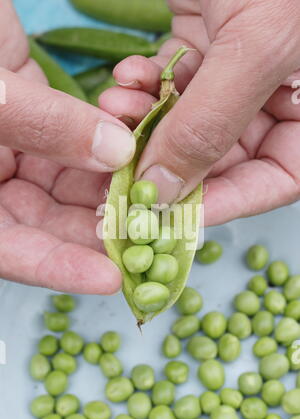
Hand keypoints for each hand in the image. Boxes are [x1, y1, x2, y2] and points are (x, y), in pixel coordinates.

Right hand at [0, 0, 136, 293]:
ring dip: (110, 193)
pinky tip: (138, 156)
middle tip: (146, 237)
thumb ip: (43, 125)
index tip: (108, 279)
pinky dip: (108, 154)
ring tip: (151, 199)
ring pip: (69, 190)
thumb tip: (118, 154)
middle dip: (96, 232)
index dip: (56, 269)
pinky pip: (79, 151)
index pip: (9, 251)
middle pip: (46, 227)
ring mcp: (16, 155)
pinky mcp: (40, 125)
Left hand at [101, 0, 299, 224]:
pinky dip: (148, 82)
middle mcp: (280, 98)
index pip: (274, 181)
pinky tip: (129, 74)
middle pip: (224, 156)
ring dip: (150, 118)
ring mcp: (242, 72)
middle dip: (171, 156)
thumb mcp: (260, 44)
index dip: (225, 202)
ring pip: (190, 121)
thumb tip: (164, 191)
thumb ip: (212, 125)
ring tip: (120, 105)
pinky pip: (174, 82)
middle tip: (127, 159)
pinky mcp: (209, 43)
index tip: (169, 213)